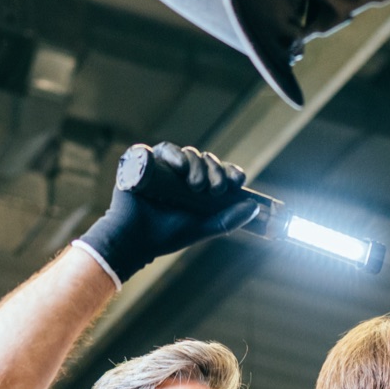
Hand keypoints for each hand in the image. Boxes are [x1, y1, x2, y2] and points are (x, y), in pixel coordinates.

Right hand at [74, 142, 257, 281]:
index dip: (231, 173)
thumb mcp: (202, 228)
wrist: (135, 239)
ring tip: (195, 185)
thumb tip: (254, 207)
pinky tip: (181, 167)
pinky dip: (175, 154)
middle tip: (215, 188)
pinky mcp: (145, 161)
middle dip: (215, 171)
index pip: (219, 172)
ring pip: (189, 154)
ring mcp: (164, 167)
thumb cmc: (166, 235)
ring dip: (198, 165)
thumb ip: (228, 219)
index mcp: (197, 188)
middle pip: (206, 161)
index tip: (238, 180)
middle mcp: (182, 175)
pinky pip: (165, 149)